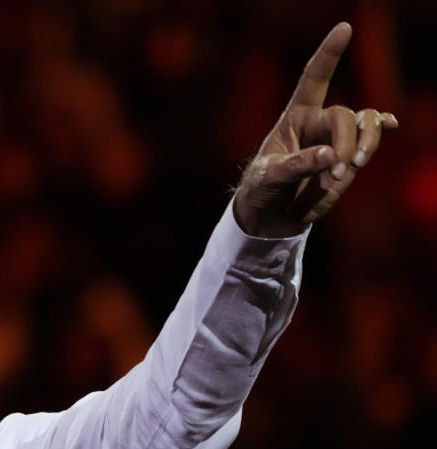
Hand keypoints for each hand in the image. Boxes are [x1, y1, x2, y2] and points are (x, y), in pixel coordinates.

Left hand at [234, 22, 398, 236]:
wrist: (272, 214)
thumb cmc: (263, 189)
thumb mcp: (270, 177)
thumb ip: (297, 165)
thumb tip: (329, 156)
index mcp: (294, 116)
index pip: (314, 79)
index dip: (329, 54)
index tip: (344, 28)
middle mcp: (318, 121)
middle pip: (345, 117)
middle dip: (346, 143)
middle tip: (336, 172)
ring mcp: (338, 138)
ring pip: (367, 123)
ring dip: (366, 145)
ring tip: (350, 169)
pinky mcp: (350, 155)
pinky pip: (373, 136)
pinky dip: (382, 131)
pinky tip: (392, 126)